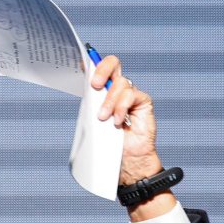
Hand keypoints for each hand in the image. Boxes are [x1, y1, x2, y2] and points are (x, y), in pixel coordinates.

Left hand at [90, 54, 160, 183]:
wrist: (126, 160)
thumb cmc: (108, 143)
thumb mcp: (93, 122)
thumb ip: (91, 105)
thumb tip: (85, 90)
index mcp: (103, 92)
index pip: (98, 70)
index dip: (90, 63)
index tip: (80, 62)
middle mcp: (118, 89)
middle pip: (112, 64)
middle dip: (102, 70)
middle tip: (95, 85)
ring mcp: (131, 94)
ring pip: (120, 83)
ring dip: (110, 102)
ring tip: (105, 119)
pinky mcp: (143, 101)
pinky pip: (132, 94)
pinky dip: (122, 107)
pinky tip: (118, 121)